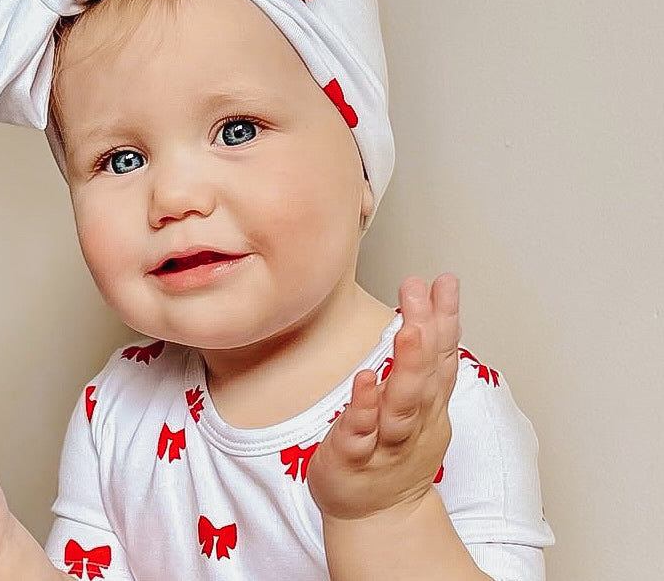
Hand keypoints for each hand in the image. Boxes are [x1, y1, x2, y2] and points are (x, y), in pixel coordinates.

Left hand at [307, 274, 460, 520]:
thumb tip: (432, 302)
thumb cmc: (394, 451)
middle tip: (420, 289)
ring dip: (406, 367)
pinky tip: (364, 382)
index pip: (442, 355)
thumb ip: (425, 356)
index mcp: (428, 403)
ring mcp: (386, 442)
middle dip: (425, 328)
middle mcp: (414, 421)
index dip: (446, 318)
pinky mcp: (353, 459)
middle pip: (426, 373)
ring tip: (407, 330)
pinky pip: (361, 433)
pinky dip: (366, 408)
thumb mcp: (419, 402)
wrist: (377, 518)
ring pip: (402, 405)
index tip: (446, 282)